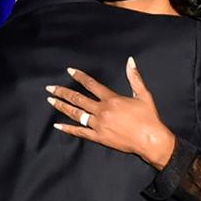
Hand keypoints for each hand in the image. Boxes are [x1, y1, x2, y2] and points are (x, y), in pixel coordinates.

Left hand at [46, 57, 174, 169]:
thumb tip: (130, 61)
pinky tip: (57, 125)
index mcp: (111, 99)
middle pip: (78, 99)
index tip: (69, 71)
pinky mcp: (98, 137)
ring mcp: (98, 125)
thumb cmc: (148, 117)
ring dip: (62, 106)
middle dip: (62, 92)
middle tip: (50, 88)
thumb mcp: (143, 95)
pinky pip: (80, 132)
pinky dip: (68, 128)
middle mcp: (102, 111)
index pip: (91, 85)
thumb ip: (134, 77)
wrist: (151, 140)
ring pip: (75, 114)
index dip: (79, 77)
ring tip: (50, 100)